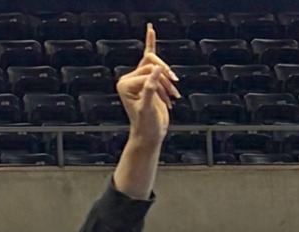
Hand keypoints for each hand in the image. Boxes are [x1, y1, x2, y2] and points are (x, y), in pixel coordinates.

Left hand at [115, 24, 178, 143]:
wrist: (150, 134)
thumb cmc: (146, 124)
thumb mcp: (148, 108)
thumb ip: (150, 88)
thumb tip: (156, 69)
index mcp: (125, 84)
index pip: (147, 70)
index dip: (159, 81)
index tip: (168, 95)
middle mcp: (129, 79)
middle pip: (152, 64)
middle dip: (165, 78)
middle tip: (174, 90)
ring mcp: (138, 78)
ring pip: (158, 68)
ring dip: (168, 81)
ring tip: (173, 96)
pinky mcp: (147, 79)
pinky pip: (149, 57)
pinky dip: (151, 44)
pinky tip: (150, 30)